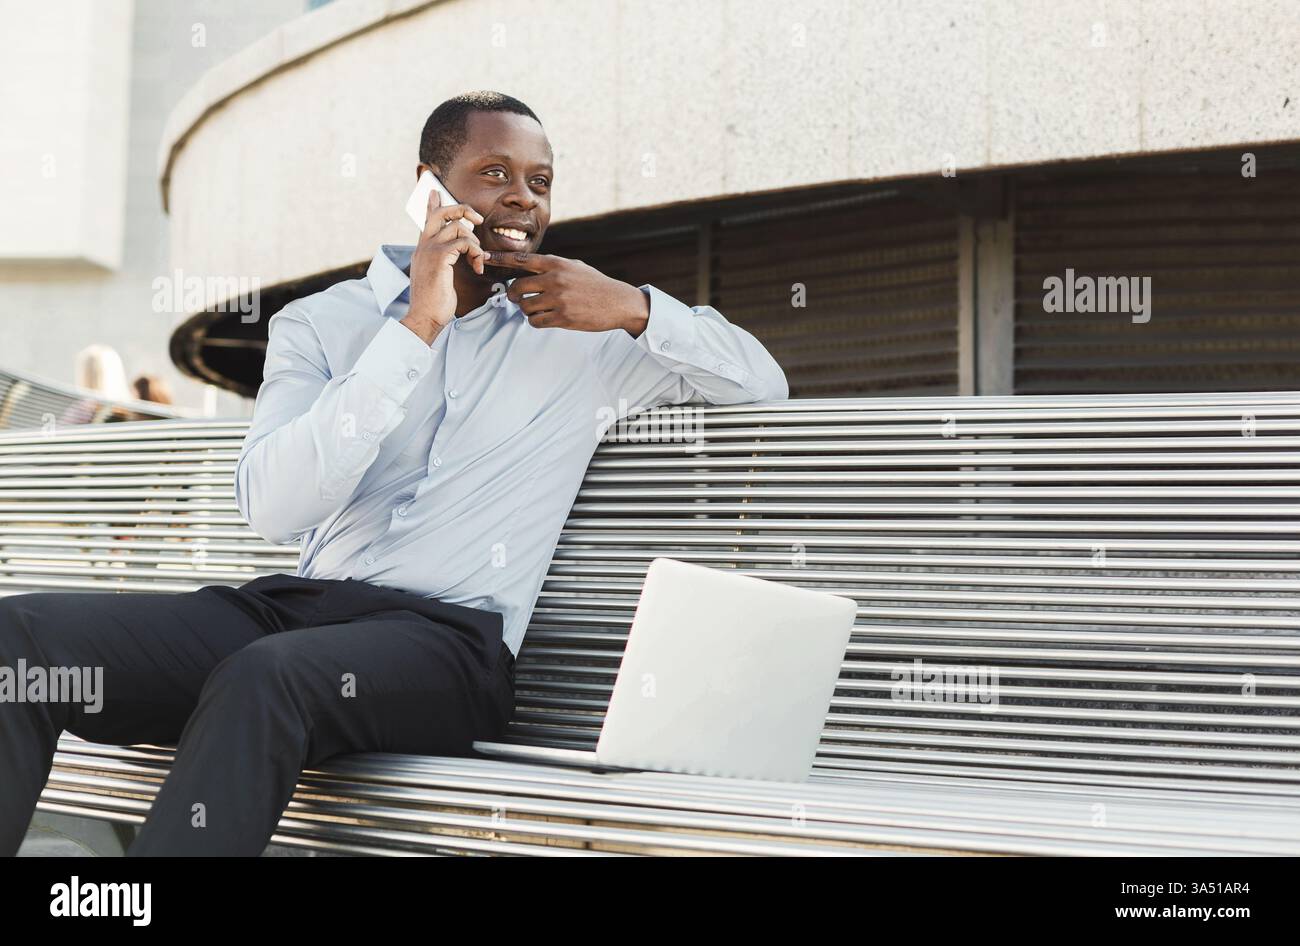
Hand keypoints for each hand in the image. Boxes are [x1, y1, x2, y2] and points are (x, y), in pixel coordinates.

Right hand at [401, 197, 489, 342]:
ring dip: (475, 242)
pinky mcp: (439, 258)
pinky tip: (476, 267)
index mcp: (422, 249)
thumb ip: (444, 261)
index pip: (426, 219)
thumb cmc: (434, 301)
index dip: (432, 204)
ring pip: (457, 227)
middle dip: (462, 209)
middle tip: (477, 219)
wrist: (425, 317)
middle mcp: (424, 246)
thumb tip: (456, 253)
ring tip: (477, 259)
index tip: (435, 191)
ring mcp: (429, 250)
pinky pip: (464, 243)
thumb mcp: (438, 276)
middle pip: (441, 213)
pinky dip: (476, 252)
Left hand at [492, 253, 649, 335]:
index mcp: (556, 263)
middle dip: (514, 295)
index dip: (500, 259)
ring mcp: (558, 299)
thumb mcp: (575, 266)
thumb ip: (552, 266)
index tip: (484, 257)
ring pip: (525, 307)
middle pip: (517, 287)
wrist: (618, 302)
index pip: (521, 259)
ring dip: (527, 310)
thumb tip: (530, 267)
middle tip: (517, 298)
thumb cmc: (595, 284)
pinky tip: (545, 318)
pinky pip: (535, 321)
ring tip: (538, 308)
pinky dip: (536, 321)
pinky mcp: (562, 317)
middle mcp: (555, 279)